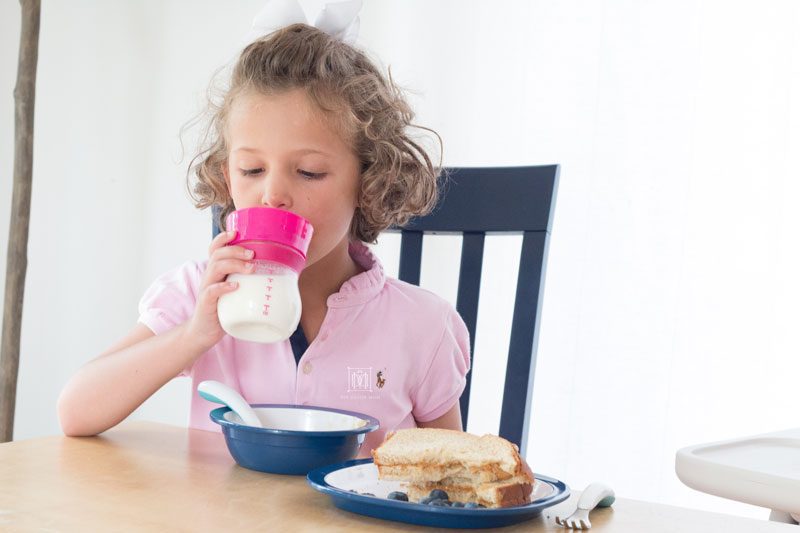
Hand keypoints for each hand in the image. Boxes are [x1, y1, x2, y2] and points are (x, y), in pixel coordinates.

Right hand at [184, 230, 254, 350]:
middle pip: (217, 254)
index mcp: (216, 271)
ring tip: (250, 269)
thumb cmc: (224, 309)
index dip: (223, 238)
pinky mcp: (206, 303)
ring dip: (233, 265)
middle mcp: (209, 276)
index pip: (215, 248)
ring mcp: (206, 288)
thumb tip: (280, 274)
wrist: (204, 331)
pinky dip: (223, 287)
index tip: (236, 232)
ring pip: (215, 268)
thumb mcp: (236, 291)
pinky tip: (235, 286)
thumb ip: (248, 281)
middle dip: (235, 250)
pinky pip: (211, 291)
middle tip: (252, 254)